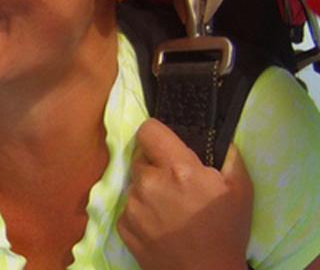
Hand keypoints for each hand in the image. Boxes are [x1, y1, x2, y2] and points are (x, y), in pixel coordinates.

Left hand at [118, 118, 252, 269]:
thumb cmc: (227, 233)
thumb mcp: (240, 191)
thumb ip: (229, 157)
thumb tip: (220, 138)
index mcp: (177, 169)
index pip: (148, 130)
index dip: (157, 135)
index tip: (165, 146)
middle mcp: (148, 183)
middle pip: (140, 157)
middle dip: (155, 165)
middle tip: (175, 183)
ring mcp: (132, 205)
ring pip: (134, 183)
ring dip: (147, 189)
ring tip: (169, 208)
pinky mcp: (123, 225)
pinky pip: (127, 206)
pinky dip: (139, 211)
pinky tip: (159, 224)